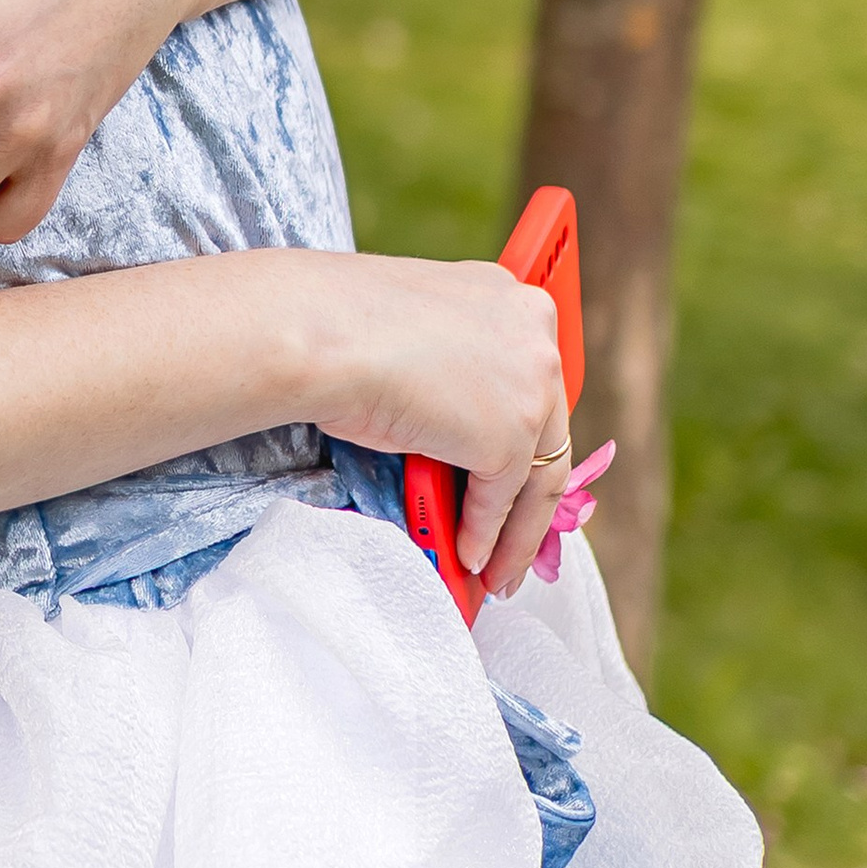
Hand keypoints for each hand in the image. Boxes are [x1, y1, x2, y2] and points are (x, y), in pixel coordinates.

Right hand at [311, 253, 572, 601]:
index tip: (514, 473)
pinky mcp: (509, 437)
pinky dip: (484, 536)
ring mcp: (530, 387)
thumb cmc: (341, 325)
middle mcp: (536, 335)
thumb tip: (452, 424)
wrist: (318, 332)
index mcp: (512, 299)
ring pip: (539, 478)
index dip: (526, 436)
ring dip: (516, 534)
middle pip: (548, 434)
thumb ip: (454, 366)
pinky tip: (467, 556)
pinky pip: (501, 503)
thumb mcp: (421, 334)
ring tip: (494, 568)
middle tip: (512, 534)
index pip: (534, 383)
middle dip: (530, 495)